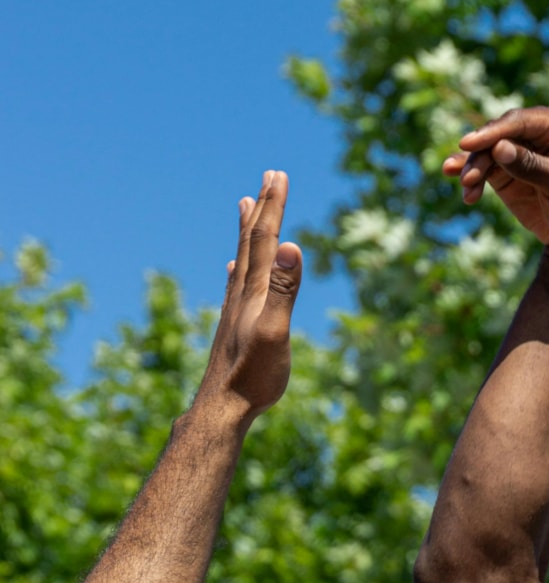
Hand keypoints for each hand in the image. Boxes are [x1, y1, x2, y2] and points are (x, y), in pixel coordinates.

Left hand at [197, 171, 303, 418]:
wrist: (222, 408)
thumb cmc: (254, 377)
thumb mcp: (276, 333)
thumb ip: (285, 290)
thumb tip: (292, 244)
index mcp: (256, 291)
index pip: (267, 238)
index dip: (273, 205)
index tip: (278, 174)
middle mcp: (242, 293)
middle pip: (252, 240)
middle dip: (262, 207)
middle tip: (267, 176)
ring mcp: (235, 309)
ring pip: (242, 258)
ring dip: (247, 230)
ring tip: (245, 206)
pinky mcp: (233, 325)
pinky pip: (236, 284)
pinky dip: (238, 266)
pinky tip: (233, 268)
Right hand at [442, 105, 548, 258]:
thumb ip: (534, 168)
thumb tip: (499, 148)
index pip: (522, 121)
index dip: (494, 132)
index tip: (469, 144)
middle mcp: (538, 131)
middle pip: (499, 133)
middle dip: (480, 154)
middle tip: (469, 179)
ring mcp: (520, 149)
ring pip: (487, 151)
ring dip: (473, 168)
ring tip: (467, 191)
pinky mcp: (507, 170)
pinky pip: (484, 167)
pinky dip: (470, 175)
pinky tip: (460, 184)